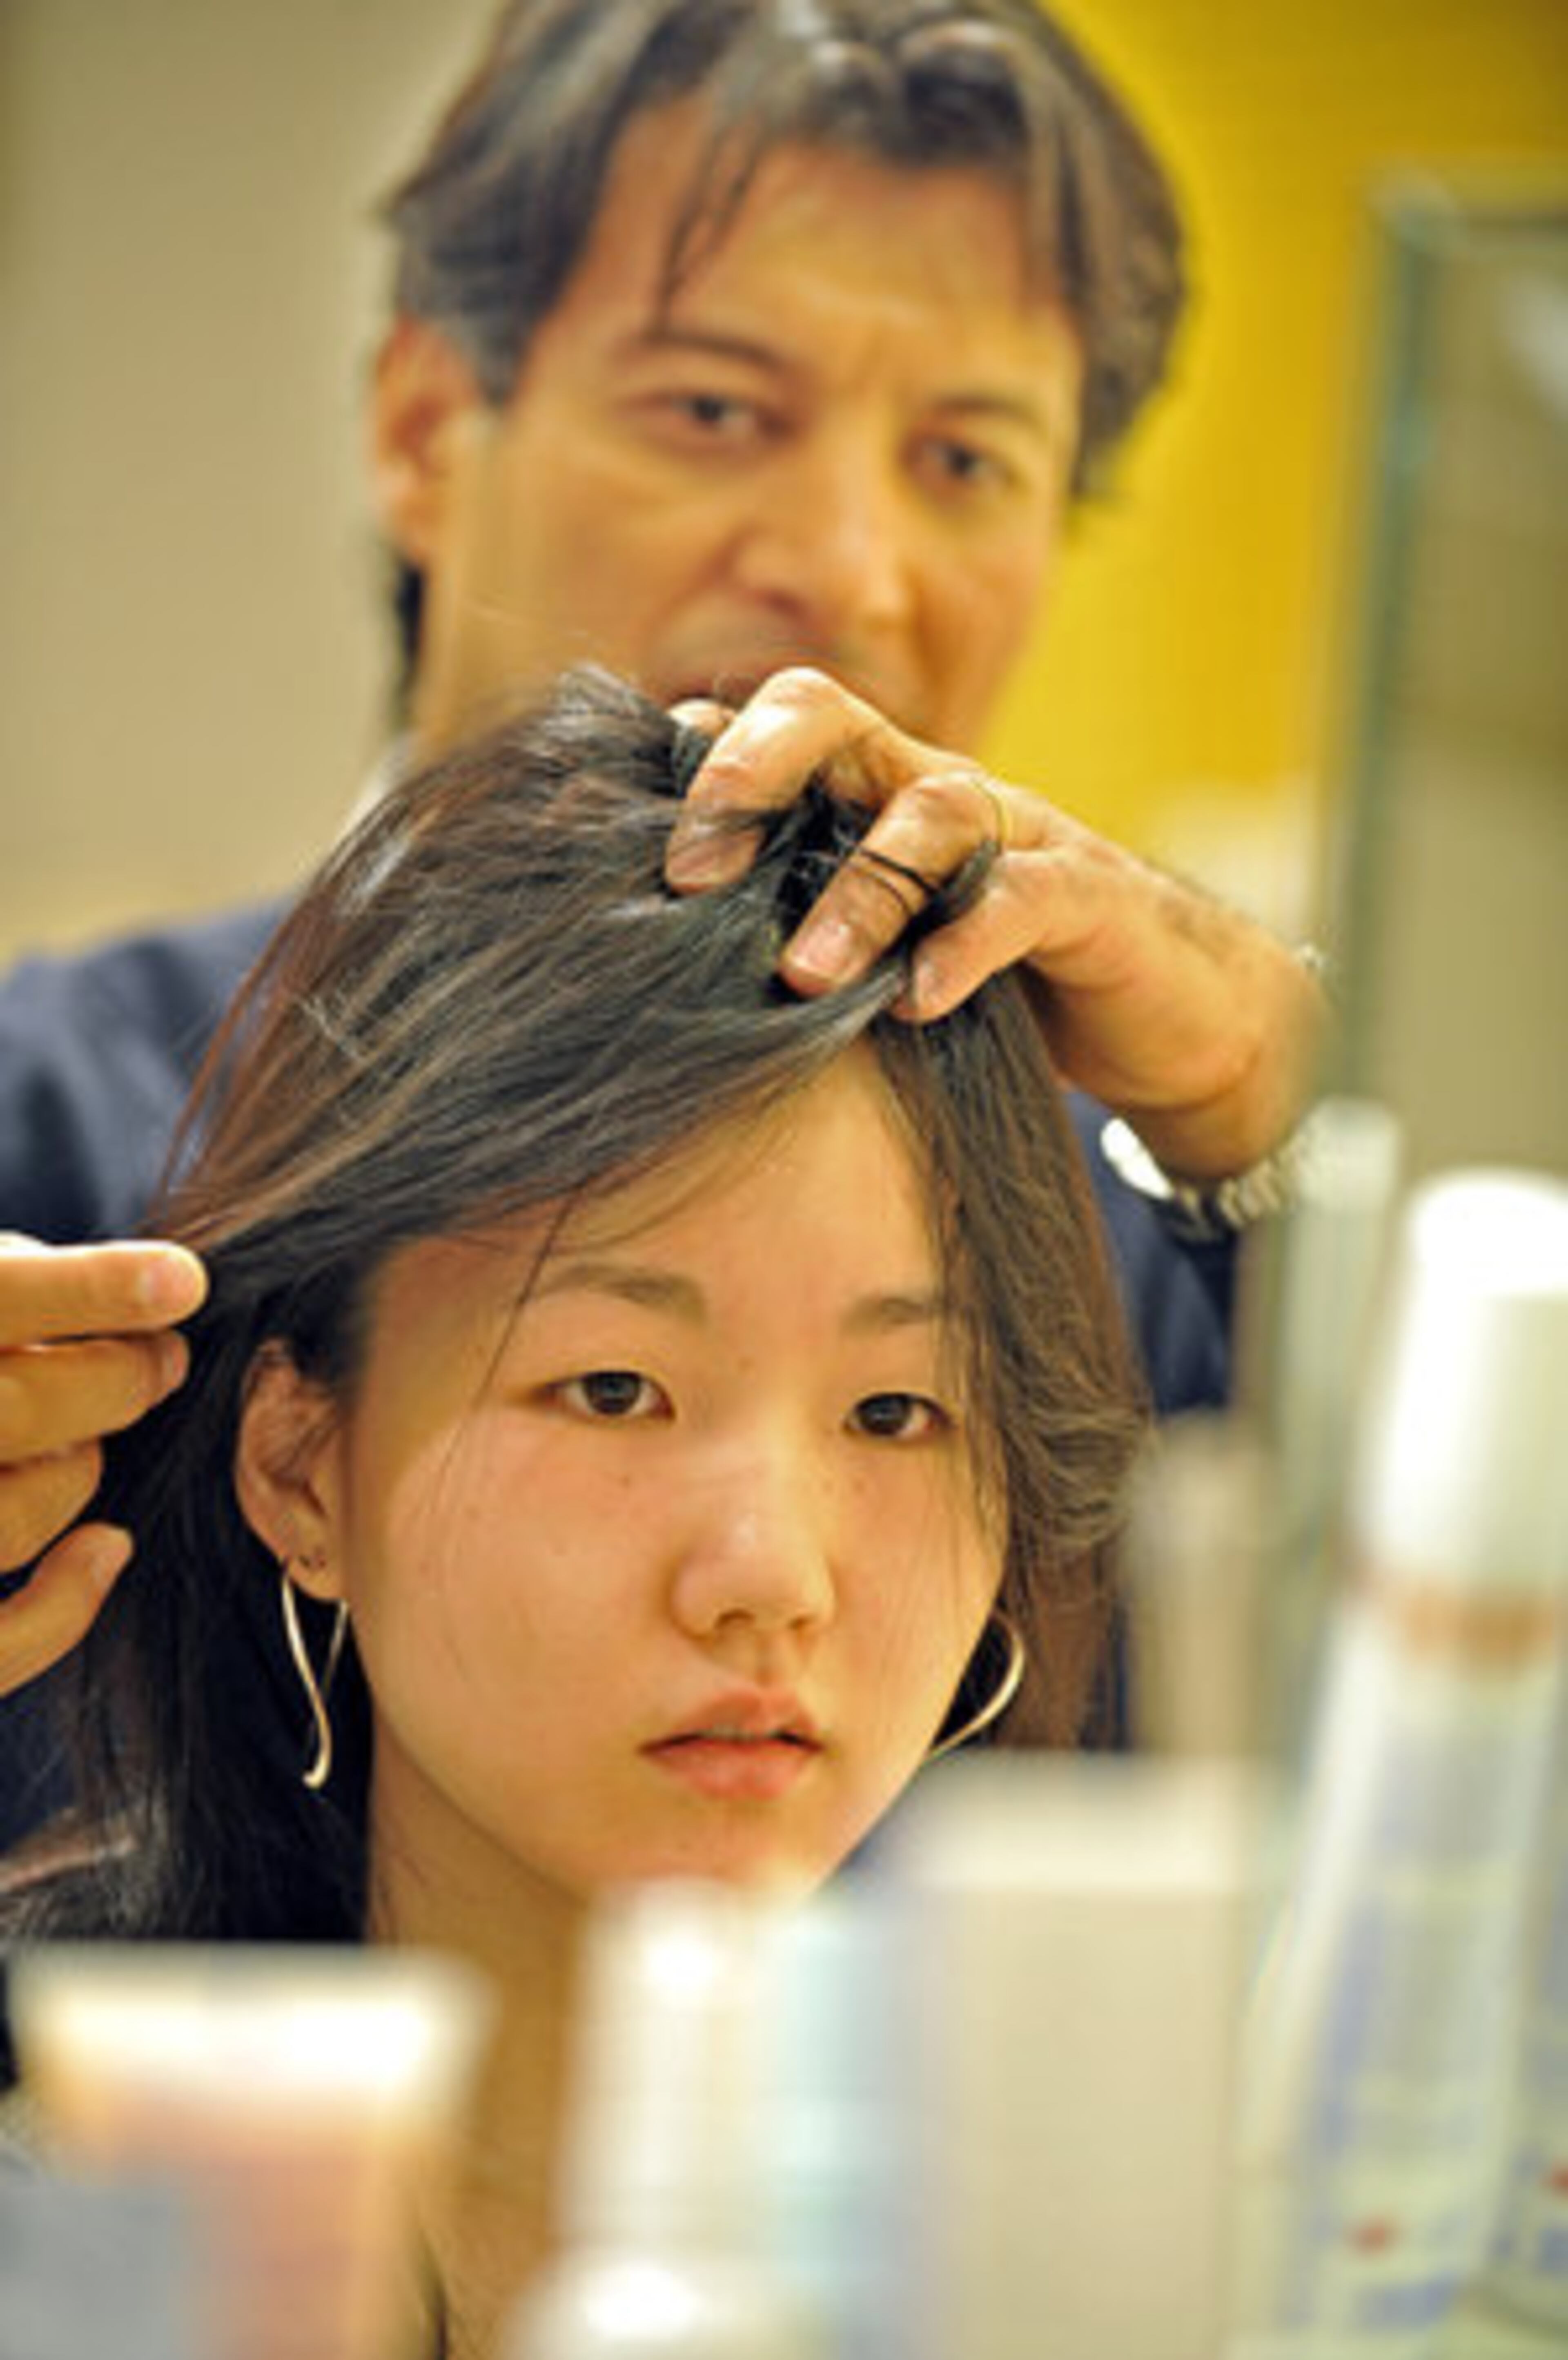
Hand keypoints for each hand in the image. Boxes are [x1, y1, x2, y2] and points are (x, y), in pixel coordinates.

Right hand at [0, 1236, 206, 1693]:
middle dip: (118, 1379)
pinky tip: (105, 1548)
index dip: (91, 1288)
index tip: (184, 1281)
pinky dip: (64, 1605)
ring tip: (83, 1437)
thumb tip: (138, 1291)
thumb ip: (7, 1288)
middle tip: (163, 1360)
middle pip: (18, 1406)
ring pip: (16, 1513)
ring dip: (77, 1471)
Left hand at [666, 668, 1327, 1179]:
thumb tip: (659, 970)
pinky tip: (919, 1003)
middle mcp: (936, 791)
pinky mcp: (1088, 898)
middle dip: (752, 773)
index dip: (695, 762)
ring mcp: (1020, 834)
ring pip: (929, 812)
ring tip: (804, 975)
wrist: (1165, 1012)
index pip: (771, 732)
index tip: (629, 838)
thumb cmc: (996, 983)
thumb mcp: (880, 952)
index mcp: (872, 797)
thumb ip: (792, 937)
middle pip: (833, 718)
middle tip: (690, 873)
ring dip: (857, 892)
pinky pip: (1023, 899)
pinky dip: (966, 946)